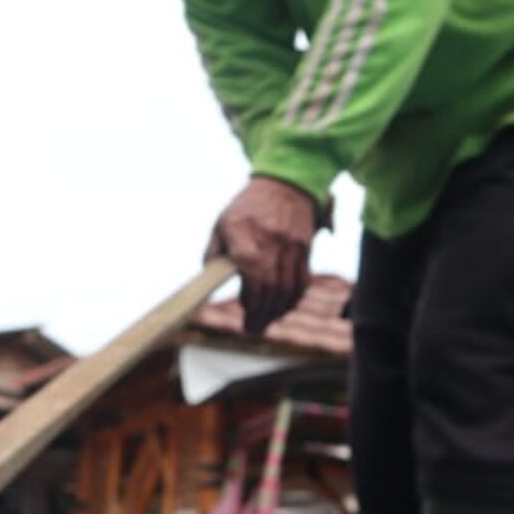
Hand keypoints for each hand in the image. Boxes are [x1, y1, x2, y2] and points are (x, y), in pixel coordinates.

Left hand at [207, 176, 315, 337]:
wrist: (285, 184)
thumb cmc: (247, 208)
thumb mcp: (221, 224)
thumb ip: (213, 253)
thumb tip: (208, 280)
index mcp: (244, 234)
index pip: (251, 271)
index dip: (250, 298)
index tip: (244, 313)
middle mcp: (270, 240)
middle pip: (270, 286)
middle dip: (262, 314)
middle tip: (252, 329)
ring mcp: (291, 245)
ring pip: (288, 288)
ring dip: (277, 311)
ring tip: (265, 322)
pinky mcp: (305, 249)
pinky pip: (302, 281)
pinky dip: (294, 300)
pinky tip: (283, 308)